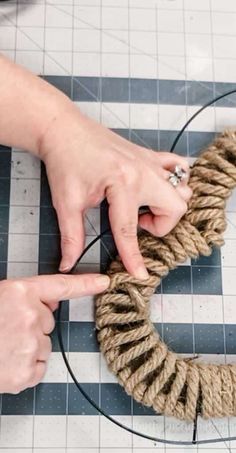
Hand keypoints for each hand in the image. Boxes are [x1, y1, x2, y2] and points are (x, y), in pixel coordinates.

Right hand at [0, 273, 108, 393]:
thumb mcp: (0, 298)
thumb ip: (26, 298)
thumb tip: (50, 302)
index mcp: (20, 292)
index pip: (61, 286)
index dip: (86, 284)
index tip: (105, 282)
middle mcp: (31, 315)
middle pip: (48, 322)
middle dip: (33, 327)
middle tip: (5, 331)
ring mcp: (29, 345)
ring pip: (44, 346)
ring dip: (28, 349)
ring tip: (2, 349)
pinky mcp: (25, 372)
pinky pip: (37, 369)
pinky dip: (25, 370)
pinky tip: (5, 364)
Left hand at [39, 106, 191, 279]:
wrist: (62, 128)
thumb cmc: (64, 162)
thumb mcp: (66, 202)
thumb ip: (72, 236)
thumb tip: (68, 262)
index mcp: (121, 183)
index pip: (130, 229)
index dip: (134, 256)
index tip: (140, 274)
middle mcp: (142, 171)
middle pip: (175, 208)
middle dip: (161, 225)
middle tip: (138, 224)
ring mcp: (149, 161)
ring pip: (183, 188)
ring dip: (169, 205)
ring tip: (145, 207)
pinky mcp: (148, 155)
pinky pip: (179, 166)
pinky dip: (177, 180)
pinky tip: (157, 188)